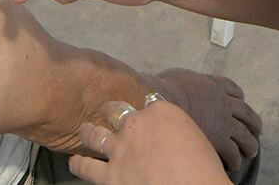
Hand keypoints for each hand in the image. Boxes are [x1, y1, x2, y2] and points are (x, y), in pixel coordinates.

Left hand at [72, 101, 227, 184]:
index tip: (142, 112)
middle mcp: (136, 124)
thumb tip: (170, 140)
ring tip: (84, 130)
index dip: (144, 109)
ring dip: (88, 132)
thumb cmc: (203, 168)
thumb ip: (177, 132)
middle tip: (106, 112)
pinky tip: (74, 162)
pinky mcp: (110, 175)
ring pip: (95, 135)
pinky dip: (79, 164)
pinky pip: (87, 167)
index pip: (147, 103)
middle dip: (110, 111)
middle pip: (115, 111)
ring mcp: (120, 149)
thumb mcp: (196, 137)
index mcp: (160, 111)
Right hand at [147, 69, 260, 172]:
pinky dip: (235, 159)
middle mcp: (224, 103)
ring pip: (245, 134)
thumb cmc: (166, 89)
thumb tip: (179, 85)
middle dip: (253, 122)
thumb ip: (187, 82)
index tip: (240, 101)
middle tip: (257, 129)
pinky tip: (234, 165)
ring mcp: (224, 122)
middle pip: (246, 113)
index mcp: (214, 85)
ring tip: (251, 151)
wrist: (164, 104)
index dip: (239, 97)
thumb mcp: (179, 76)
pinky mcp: (220, 140)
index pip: (233, 89)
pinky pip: (232, 152)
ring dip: (250, 144)